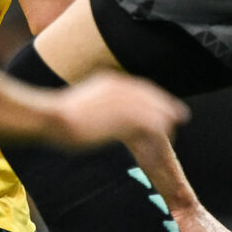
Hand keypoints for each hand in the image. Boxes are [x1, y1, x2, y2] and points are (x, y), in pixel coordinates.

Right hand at [43, 74, 185, 151]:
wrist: (52, 117)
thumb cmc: (56, 115)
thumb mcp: (81, 102)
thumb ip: (96, 104)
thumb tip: (99, 115)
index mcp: (110, 80)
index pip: (142, 87)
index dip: (155, 98)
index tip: (166, 106)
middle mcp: (122, 87)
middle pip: (154, 98)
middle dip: (166, 110)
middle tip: (178, 120)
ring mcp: (126, 102)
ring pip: (157, 114)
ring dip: (162, 128)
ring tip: (167, 140)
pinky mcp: (128, 118)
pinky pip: (152, 129)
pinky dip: (156, 140)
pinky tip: (157, 150)